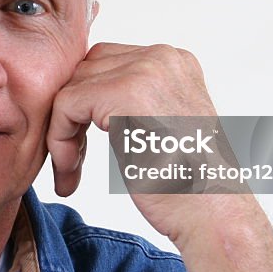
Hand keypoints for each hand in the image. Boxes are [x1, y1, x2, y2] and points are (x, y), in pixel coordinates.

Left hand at [45, 42, 272, 271]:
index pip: (104, 63)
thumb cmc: (189, 184)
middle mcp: (162, 57)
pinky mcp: (124, 93)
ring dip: (63, 131)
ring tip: (72, 170)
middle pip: (85, 71)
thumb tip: (85, 96)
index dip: (84, 103)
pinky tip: (71, 172)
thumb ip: (133, 100)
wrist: (213, 214)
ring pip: (71, 88)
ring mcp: (145, 71)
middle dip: (71, 114)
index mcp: (174, 61)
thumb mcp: (162, 125)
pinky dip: (59, 140)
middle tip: (72, 159)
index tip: (81, 144)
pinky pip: (66, 105)